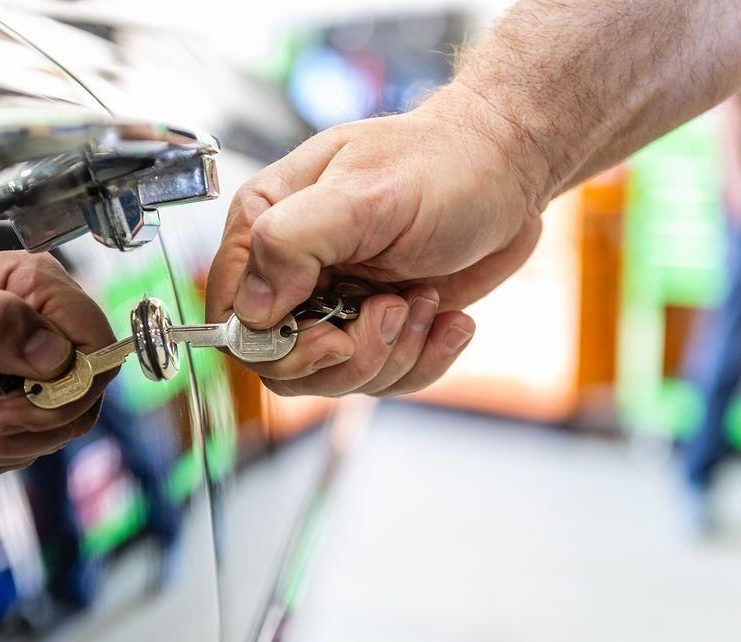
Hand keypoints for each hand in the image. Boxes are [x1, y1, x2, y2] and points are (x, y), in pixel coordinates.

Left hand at [0, 252, 114, 476]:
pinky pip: (24, 450)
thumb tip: (54, 354)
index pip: (98, 346)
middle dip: (20, 426)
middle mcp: (42, 326)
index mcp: (33, 287)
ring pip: (55, 433)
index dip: (66, 389)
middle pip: (82, 399)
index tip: (6, 406)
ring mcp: (30, 368)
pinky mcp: (14, 403)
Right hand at [206, 83, 546, 396]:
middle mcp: (293, 269)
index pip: (233, 317)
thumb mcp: (363, 193)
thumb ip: (291, 243)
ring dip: (392, 353)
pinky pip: (383, 378)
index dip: (276, 346)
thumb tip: (251, 310)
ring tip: (424, 300)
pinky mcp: (378, 325)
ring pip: (334, 377)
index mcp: (267, 225)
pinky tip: (447, 319)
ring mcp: (335, 302)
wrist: (507, 172)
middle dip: (348, 354)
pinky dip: (423, 359)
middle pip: (282, 363)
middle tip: (394, 309)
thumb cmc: (441, 165)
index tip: (334, 334)